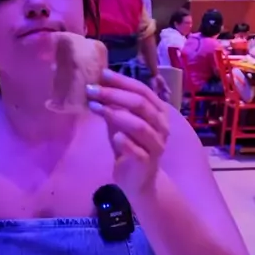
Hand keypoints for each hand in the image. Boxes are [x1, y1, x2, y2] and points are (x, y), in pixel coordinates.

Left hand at [86, 69, 168, 197]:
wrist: (139, 180)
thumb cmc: (131, 146)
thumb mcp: (121, 123)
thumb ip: (114, 106)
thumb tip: (97, 84)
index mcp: (158, 112)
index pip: (143, 91)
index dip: (123, 81)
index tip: (102, 74)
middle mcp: (162, 126)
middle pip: (141, 105)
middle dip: (115, 95)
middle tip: (93, 89)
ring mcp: (156, 145)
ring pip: (140, 126)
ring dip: (116, 114)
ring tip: (96, 107)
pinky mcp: (147, 163)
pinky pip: (137, 150)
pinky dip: (125, 142)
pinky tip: (115, 136)